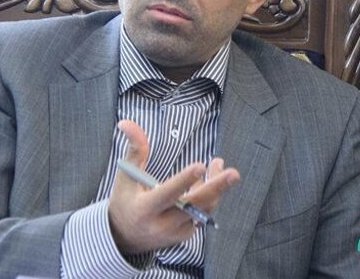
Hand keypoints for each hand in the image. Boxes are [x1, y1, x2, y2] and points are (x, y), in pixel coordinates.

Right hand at [108, 120, 239, 253]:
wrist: (125, 236)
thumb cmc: (125, 199)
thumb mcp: (126, 176)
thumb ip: (134, 149)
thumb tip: (127, 122)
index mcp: (144, 208)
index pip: (167, 194)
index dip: (183, 180)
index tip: (199, 166)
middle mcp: (161, 224)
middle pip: (194, 206)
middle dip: (216, 188)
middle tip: (234, 173)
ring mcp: (176, 232)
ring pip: (203, 209)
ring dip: (215, 187)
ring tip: (218, 164)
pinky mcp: (185, 235)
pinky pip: (202, 214)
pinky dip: (208, 195)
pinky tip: (206, 179)